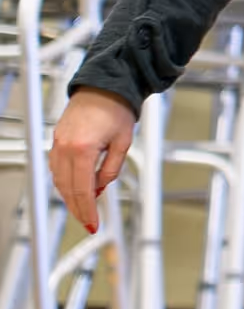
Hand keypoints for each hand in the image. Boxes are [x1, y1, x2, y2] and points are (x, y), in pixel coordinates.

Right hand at [49, 88, 136, 234]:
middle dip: (77, 208)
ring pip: (59, 180)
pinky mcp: (57, 140)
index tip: (92, 223)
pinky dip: (65, 181)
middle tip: (88, 221)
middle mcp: (65, 148)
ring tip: (83, 208)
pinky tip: (76, 188)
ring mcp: (57, 144)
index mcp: (82, 149)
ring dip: (70, 196)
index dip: (87, 210)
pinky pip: (57, 168)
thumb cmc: (117, 107)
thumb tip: (100, 188)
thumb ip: (111, 169)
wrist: (106, 84)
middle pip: (67, 189)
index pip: (83, 190)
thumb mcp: (122, 142)